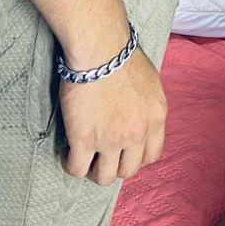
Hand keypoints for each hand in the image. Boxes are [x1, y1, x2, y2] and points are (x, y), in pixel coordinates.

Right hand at [59, 46, 167, 184]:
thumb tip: (139, 115)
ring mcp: (111, 139)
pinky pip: (77, 168)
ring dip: (94, 172)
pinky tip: (68, 155)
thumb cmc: (122, 56)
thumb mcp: (150, 83)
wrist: (101, 49)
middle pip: (128, 170)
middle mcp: (137, 133)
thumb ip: (147, 106)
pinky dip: (71, 166)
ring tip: (86, 160)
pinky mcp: (84, 139)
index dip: (136, 158)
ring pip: (104, 177)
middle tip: (102, 157)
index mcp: (156, 118)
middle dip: (115, 166)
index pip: (151, 155)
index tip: (124, 154)